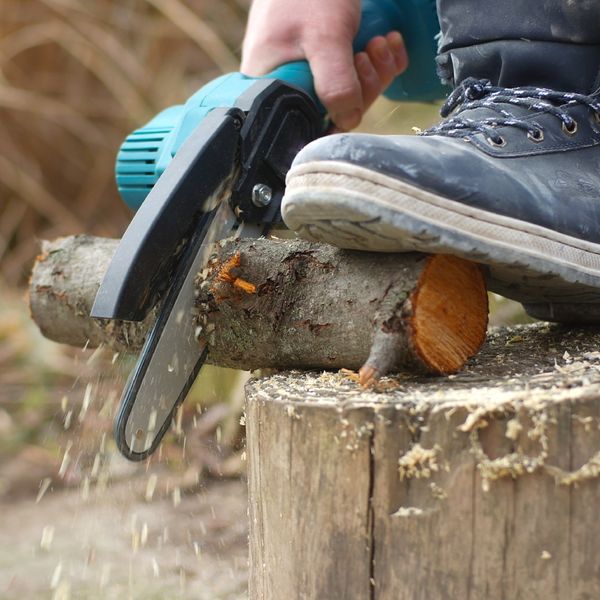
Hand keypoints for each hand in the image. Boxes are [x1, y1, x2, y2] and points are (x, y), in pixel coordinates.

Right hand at [241, 0, 407, 130]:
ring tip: (378, 43)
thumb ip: (335, 83)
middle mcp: (287, 85)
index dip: (336, 118)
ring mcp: (310, 73)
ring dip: (375, 73)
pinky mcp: (330, 62)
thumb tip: (347, 121)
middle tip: (367, 55)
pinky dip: (381, 64)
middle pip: (332, 113)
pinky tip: (387, 43)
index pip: (304, 126)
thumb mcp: (324, 37)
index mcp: (270, 88)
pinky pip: (358, 77)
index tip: (354, 91)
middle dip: (362, 88)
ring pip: (349, 95)